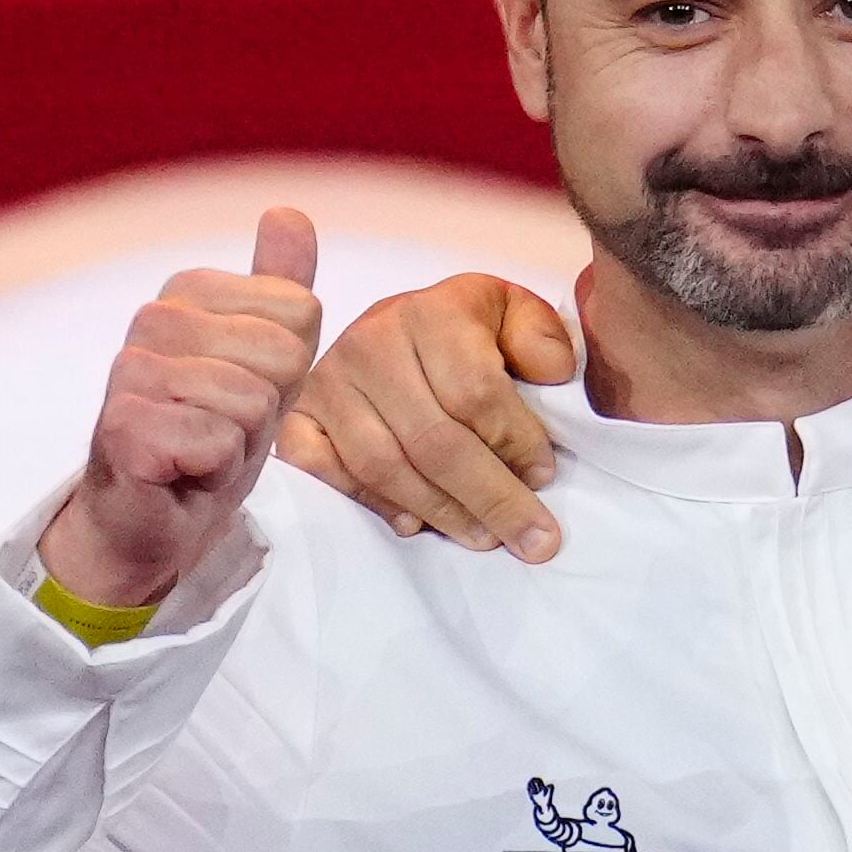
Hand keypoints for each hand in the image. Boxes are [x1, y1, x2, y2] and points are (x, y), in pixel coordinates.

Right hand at [38, 209, 324, 608]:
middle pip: (285, 355)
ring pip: (253, 402)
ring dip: (242, 443)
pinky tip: (183, 472)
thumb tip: (288, 212)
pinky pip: (218, 442)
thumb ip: (280, 287)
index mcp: (191, 290)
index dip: (292, 371)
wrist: (157, 515)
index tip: (249, 392)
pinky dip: (214, 471)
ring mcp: (130, 368)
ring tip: (204, 448)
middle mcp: (154, 317)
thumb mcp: (267, 359)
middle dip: (271, 408)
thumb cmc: (215, 433)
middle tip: (227, 426)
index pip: (303, 313)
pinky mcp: (122, 425)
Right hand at [271, 272, 577, 558]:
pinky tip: (412, 525)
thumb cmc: (470, 329)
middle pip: (433, 440)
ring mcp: (328, 380)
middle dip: (491, 497)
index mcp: (432, 312)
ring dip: (440, 512)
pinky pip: (322, 470)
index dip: (515, 443)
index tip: (544, 477)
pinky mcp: (299, 413)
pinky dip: (368, 503)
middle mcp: (371, 342)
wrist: (403, 323)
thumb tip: (553, 375)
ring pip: (383, 465)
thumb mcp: (515, 314)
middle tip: (533, 539)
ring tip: (485, 538)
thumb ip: (542, 338)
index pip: (475, 393)